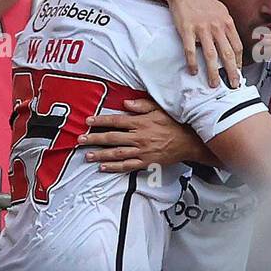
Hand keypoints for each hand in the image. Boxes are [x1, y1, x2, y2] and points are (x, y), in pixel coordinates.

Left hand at [79, 98, 202, 172]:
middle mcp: (139, 137)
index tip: (89, 121)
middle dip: (95, 139)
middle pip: (112, 138)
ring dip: (101, 154)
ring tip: (87, 155)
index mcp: (141, 122)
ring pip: (117, 153)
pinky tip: (104, 167)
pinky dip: (114, 167)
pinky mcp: (146, 162)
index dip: (101, 120)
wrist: (189, 141)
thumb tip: (125, 103)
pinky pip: (127, 166)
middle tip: (81, 140)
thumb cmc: (175, 124)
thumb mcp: (160, 109)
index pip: (117, 121)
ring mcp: (142, 151)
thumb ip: (142, 105)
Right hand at [165, 0, 242, 86]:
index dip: (239, 62)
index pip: (237, 46)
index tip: (239, 72)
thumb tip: (232, 44)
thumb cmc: (202, 3)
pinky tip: (193, 71)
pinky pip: (190, 50)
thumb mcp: (221, 11)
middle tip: (234, 84)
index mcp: (227, 22)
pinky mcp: (187, 30)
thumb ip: (227, 27)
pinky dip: (192, 63)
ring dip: (213, 72)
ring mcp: (202, 28)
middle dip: (232, 71)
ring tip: (214, 84)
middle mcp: (217, 26)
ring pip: (210, 55)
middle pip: (227, 53)